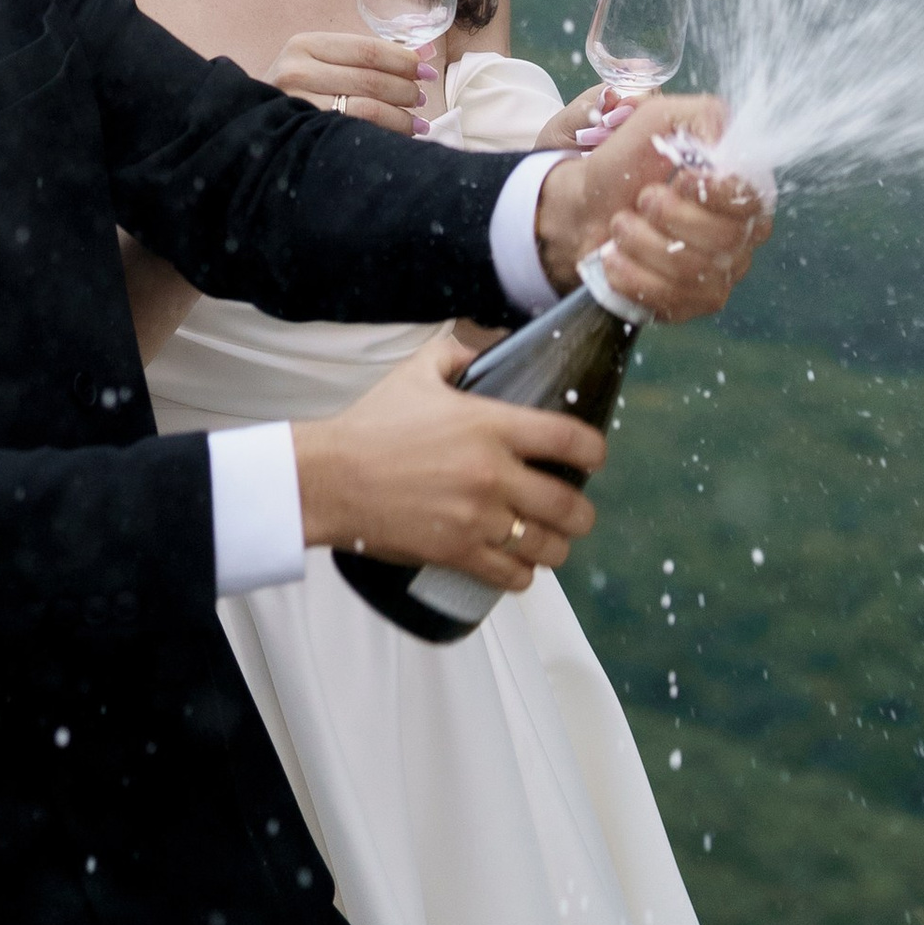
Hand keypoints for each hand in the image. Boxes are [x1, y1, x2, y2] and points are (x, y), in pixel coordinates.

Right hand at [272, 27, 427, 135]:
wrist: (255, 122)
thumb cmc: (299, 89)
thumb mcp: (323, 61)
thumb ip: (369, 56)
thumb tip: (426, 51)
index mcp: (305, 45)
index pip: (367, 50)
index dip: (404, 59)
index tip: (427, 69)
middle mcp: (297, 71)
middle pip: (370, 79)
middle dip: (405, 89)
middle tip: (421, 98)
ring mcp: (298, 105)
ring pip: (367, 109)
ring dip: (401, 117)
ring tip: (418, 123)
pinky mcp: (304, 134)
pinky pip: (356, 133)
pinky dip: (385, 134)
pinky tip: (399, 137)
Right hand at [292, 326, 600, 594]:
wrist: (329, 478)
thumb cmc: (370, 425)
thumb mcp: (416, 373)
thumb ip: (457, 354)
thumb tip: (485, 347)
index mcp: (490, 425)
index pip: (571, 439)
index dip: (594, 451)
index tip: (592, 457)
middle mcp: (493, 474)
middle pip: (571, 506)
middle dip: (581, 512)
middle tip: (573, 509)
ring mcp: (477, 519)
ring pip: (548, 547)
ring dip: (555, 546)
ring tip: (549, 540)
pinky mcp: (458, 553)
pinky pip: (514, 577)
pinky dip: (524, 574)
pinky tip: (520, 565)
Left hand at [532, 92, 769, 319]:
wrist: (585, 207)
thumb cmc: (626, 161)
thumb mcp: (657, 117)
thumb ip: (700, 116)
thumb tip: (722, 142)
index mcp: (741, 185)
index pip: (752, 196)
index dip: (715, 191)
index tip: (680, 179)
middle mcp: (742, 232)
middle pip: (725, 237)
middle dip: (668, 215)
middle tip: (641, 199)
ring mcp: (720, 272)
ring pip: (692, 269)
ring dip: (641, 242)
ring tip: (620, 225)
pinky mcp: (692, 302)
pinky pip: (670, 299)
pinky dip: (631, 275)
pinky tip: (615, 258)